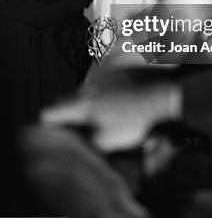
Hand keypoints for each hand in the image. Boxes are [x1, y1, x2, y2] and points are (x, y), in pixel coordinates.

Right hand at [42, 67, 181, 151]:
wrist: (160, 93)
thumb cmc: (134, 118)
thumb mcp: (106, 142)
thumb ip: (86, 144)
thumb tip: (78, 144)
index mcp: (80, 104)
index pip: (48, 113)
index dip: (46, 128)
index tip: (54, 137)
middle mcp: (87, 88)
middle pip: (64, 101)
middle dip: (66, 117)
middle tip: (76, 132)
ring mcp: (102, 78)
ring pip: (84, 94)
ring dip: (86, 107)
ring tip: (100, 121)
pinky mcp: (117, 74)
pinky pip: (101, 87)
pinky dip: (103, 97)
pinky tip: (117, 108)